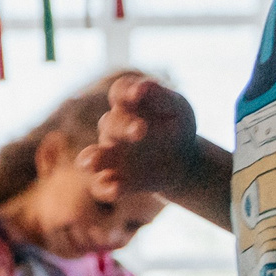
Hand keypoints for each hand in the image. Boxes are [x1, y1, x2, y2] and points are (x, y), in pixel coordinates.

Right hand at [79, 74, 198, 202]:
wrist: (184, 161)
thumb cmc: (176, 127)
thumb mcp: (177, 109)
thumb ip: (161, 97)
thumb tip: (144, 86)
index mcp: (129, 106)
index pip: (119, 93)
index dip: (125, 92)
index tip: (138, 94)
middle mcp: (114, 129)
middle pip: (109, 124)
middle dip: (122, 126)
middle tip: (141, 130)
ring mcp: (112, 155)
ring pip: (91, 157)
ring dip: (91, 159)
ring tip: (93, 163)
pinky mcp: (117, 180)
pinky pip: (101, 186)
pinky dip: (105, 188)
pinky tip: (116, 190)